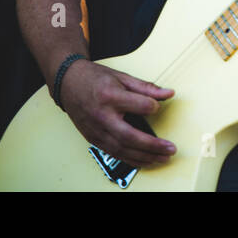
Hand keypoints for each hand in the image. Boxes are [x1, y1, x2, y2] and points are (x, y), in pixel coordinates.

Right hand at [57, 60, 176, 167]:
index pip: (139, 106)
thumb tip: (168, 93)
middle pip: (130, 136)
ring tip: (161, 158)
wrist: (68, 83)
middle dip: (152, 146)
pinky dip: (130, 159)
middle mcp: (101, 116)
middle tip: (170, 149)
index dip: (153, 107)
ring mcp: (96, 130)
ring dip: (144, 157)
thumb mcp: (122, 77)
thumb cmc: (94, 78)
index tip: (158, 107)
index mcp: (110, 96)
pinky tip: (144, 161)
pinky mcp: (93, 138)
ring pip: (122, 150)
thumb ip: (146, 87)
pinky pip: (113, 153)